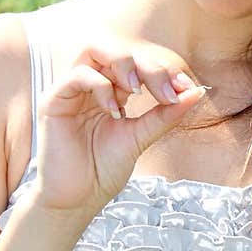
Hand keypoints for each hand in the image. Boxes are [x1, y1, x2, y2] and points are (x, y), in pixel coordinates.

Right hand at [34, 38, 206, 216]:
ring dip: (122, 64)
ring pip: (94, 50)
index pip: (137, 64)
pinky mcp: (54, 101)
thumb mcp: (140, 138)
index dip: (162, 71)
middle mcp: (90, 86)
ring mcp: (72, 91)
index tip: (185, 88)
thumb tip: (197, 92)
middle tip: (165, 92)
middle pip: (117, 51)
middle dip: (146, 66)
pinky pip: (78, 75)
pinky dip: (101, 86)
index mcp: (111, 92)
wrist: (77, 200)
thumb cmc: (104, 170)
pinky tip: (114, 111)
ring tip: (137, 91)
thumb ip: (165, 115)